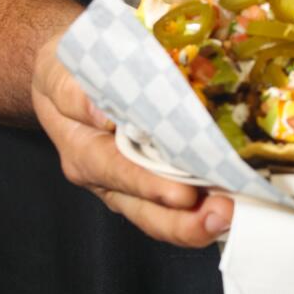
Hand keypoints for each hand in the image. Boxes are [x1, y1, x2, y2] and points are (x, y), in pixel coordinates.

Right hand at [31, 30, 232, 245]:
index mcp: (84, 152)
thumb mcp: (59, 73)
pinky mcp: (153, 170)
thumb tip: (103, 114)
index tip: (183, 195)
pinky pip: (177, 194)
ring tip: (233, 212)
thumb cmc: (65, 71)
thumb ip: (74, 94)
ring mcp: (132, 178)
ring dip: (198, 217)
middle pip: (145, 210)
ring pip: (164, 212)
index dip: (151, 187)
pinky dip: (204, 198)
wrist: (68, 72)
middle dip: (183, 222)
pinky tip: (234, 194)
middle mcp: (109, 176)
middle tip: (222, 215)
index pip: (118, 174)